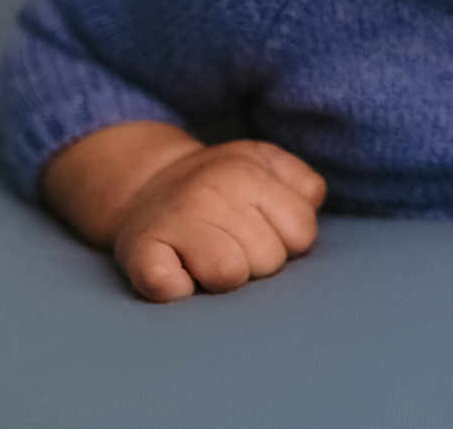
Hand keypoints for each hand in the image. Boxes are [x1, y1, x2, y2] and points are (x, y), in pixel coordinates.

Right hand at [110, 139, 327, 301]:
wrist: (146, 182)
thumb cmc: (219, 182)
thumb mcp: (265, 162)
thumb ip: (301, 181)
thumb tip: (311, 206)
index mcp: (246, 173)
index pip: (302, 233)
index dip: (288, 239)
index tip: (263, 229)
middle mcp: (210, 194)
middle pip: (269, 261)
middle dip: (257, 260)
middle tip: (231, 242)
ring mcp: (174, 223)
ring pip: (228, 276)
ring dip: (222, 278)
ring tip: (208, 257)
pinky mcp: (140, 253)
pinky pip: (170, 288)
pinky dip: (177, 290)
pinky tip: (178, 273)